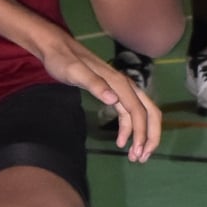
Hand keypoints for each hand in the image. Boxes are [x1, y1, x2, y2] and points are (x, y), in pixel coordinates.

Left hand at [24, 28, 162, 161]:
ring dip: (141, 135)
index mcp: (119, 82)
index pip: (138, 111)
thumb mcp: (74, 72)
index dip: (141, 133)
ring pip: (141, 113)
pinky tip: (122, 141)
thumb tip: (113, 99)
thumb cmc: (63, 60)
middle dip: (149, 136)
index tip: (137, 152)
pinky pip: (129, 112)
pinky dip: (130, 128)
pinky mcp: (114, 92)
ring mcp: (120, 89)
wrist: (57, 48)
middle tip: (140, 158)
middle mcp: (125, 85)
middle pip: (149, 112)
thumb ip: (93, 84)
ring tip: (134, 156)